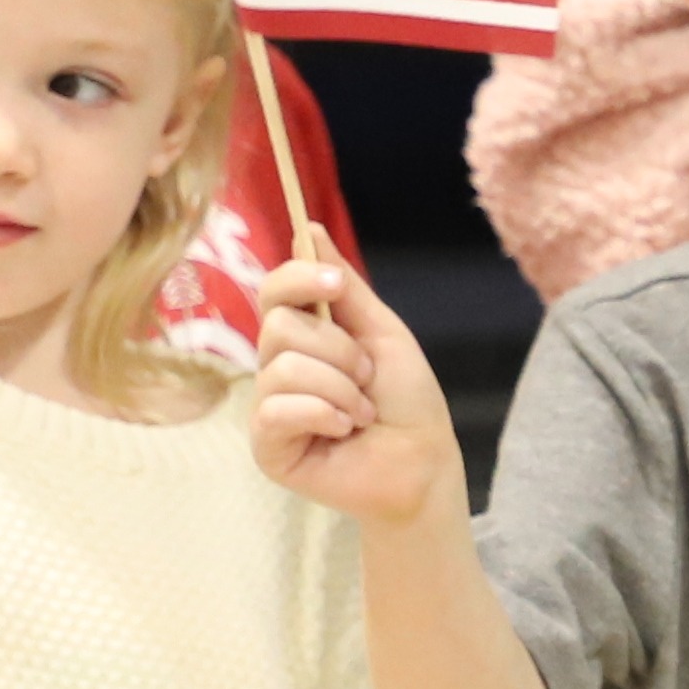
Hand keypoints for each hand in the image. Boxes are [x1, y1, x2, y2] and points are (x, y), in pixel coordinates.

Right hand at [248, 252, 464, 528]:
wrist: (422, 461)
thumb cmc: (406, 399)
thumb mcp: (381, 332)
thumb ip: (345, 286)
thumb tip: (308, 227)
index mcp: (305, 334)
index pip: (275, 290)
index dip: (298, 278)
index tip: (334, 285)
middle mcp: (279, 366)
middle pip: (279, 325)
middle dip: (338, 350)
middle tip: (366, 378)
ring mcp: (270, 406)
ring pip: (281, 368)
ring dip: (339, 388)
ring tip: (361, 414)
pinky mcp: (267, 445)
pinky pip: (276, 410)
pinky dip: (321, 414)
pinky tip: (341, 431)